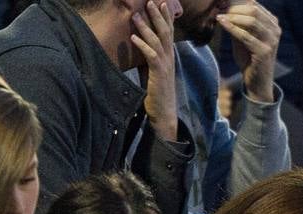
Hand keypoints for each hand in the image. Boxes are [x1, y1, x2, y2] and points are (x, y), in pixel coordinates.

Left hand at [132, 0, 178, 141]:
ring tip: (137, 15)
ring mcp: (165, 65)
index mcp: (169, 56)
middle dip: (158, 16)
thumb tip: (138, 45)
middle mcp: (169, 58)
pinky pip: (150, 55)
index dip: (166, 18)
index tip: (162, 3)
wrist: (164, 112)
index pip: (169, 33)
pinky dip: (142, 45)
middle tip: (151, 1)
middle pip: (165, 32)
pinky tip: (133, 38)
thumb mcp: (152, 71)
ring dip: (146, 27)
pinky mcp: (158, 73)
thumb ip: (147, 58)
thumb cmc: (157, 93)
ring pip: (158, 41)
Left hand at [219, 0, 280, 103]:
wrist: (257, 83)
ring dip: (233, 16)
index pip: (254, 5)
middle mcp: (275, 30)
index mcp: (272, 24)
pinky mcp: (264, 52)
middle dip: (234, 8)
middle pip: (253, 9)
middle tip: (219, 8)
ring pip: (251, 20)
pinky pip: (245, 36)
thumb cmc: (249, 59)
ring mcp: (272, 41)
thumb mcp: (243, 38)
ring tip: (219, 16)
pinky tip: (221, 23)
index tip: (221, 3)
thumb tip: (223, 8)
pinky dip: (232, 28)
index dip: (237, 2)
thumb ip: (237, 24)